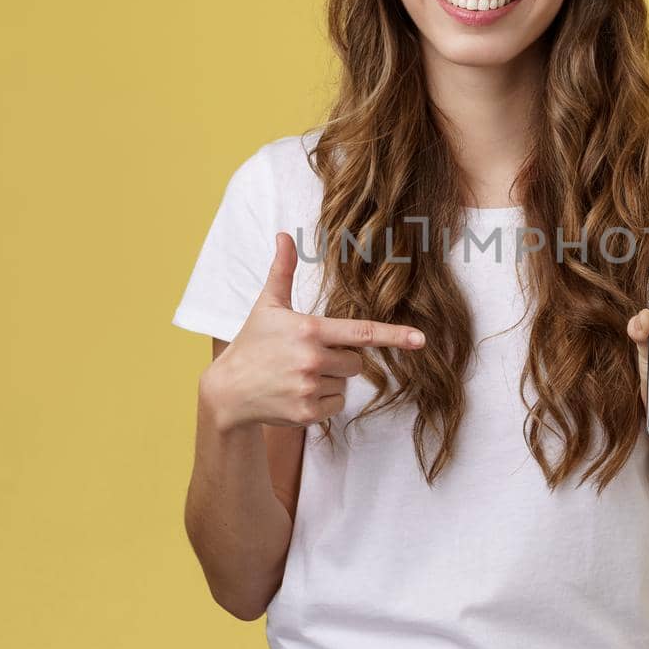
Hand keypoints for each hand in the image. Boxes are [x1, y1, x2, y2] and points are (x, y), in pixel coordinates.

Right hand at [200, 231, 425, 432]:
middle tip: (309, 357)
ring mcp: (309, 389)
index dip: (394, 336)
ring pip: (345, 384)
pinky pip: (336, 405)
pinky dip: (323, 401)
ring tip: (297, 375)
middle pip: (356, 362)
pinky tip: (297, 393)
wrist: (227, 391)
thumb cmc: (252, 343)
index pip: (361, 333)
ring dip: (330, 381)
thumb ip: (282, 270)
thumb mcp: (268, 305)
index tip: (420, 339)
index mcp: (309, 330)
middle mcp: (312, 360)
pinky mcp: (307, 413)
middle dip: (341, 359)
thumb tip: (285, 235)